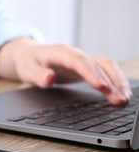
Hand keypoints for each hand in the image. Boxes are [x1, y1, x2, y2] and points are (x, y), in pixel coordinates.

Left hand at [0, 38, 131, 104]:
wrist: (29, 56)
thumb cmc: (28, 63)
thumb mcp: (26, 70)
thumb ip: (37, 75)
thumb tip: (48, 79)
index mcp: (60, 52)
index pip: (78, 61)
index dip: (90, 73)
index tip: (101, 86)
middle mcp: (74, 54)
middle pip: (97, 64)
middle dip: (110, 81)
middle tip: (119, 99)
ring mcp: (82, 59)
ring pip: (105, 66)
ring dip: (116, 81)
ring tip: (124, 99)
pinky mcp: (86, 66)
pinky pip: (105, 71)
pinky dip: (114, 81)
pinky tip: (121, 94)